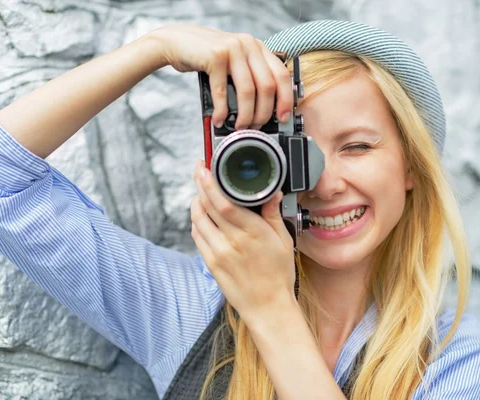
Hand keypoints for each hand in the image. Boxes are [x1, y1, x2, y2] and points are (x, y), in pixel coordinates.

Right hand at [147, 24, 293, 129]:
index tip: (283, 117)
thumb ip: (251, 76)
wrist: (177, 41)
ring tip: (239, 127)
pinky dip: (221, 111)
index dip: (286, 99)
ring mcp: (232, 49)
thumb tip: (266, 109)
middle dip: (264, 113)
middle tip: (256, 127)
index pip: (282, 75)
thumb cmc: (207, 57)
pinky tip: (219, 120)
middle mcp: (249, 45)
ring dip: (245, 115)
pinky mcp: (214, 57)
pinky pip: (223, 91)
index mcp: (258, 48)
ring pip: (248, 91)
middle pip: (267, 86)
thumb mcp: (235, 62)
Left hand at [190, 160, 296, 320]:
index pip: (223, 201)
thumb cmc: (278, 274)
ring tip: (201, 191)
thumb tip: (273, 191)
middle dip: (200, 184)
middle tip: (200, 171)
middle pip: (206, 205)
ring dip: (196, 201)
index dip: (209, 182)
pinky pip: (197, 235)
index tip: (204, 167)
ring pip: (197, 218)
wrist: (267, 306)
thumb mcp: (283, 240)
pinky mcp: (210, 263)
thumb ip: (273, 213)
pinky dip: (196, 220)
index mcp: (252, 232)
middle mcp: (232, 241)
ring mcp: (218, 252)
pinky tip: (202, 214)